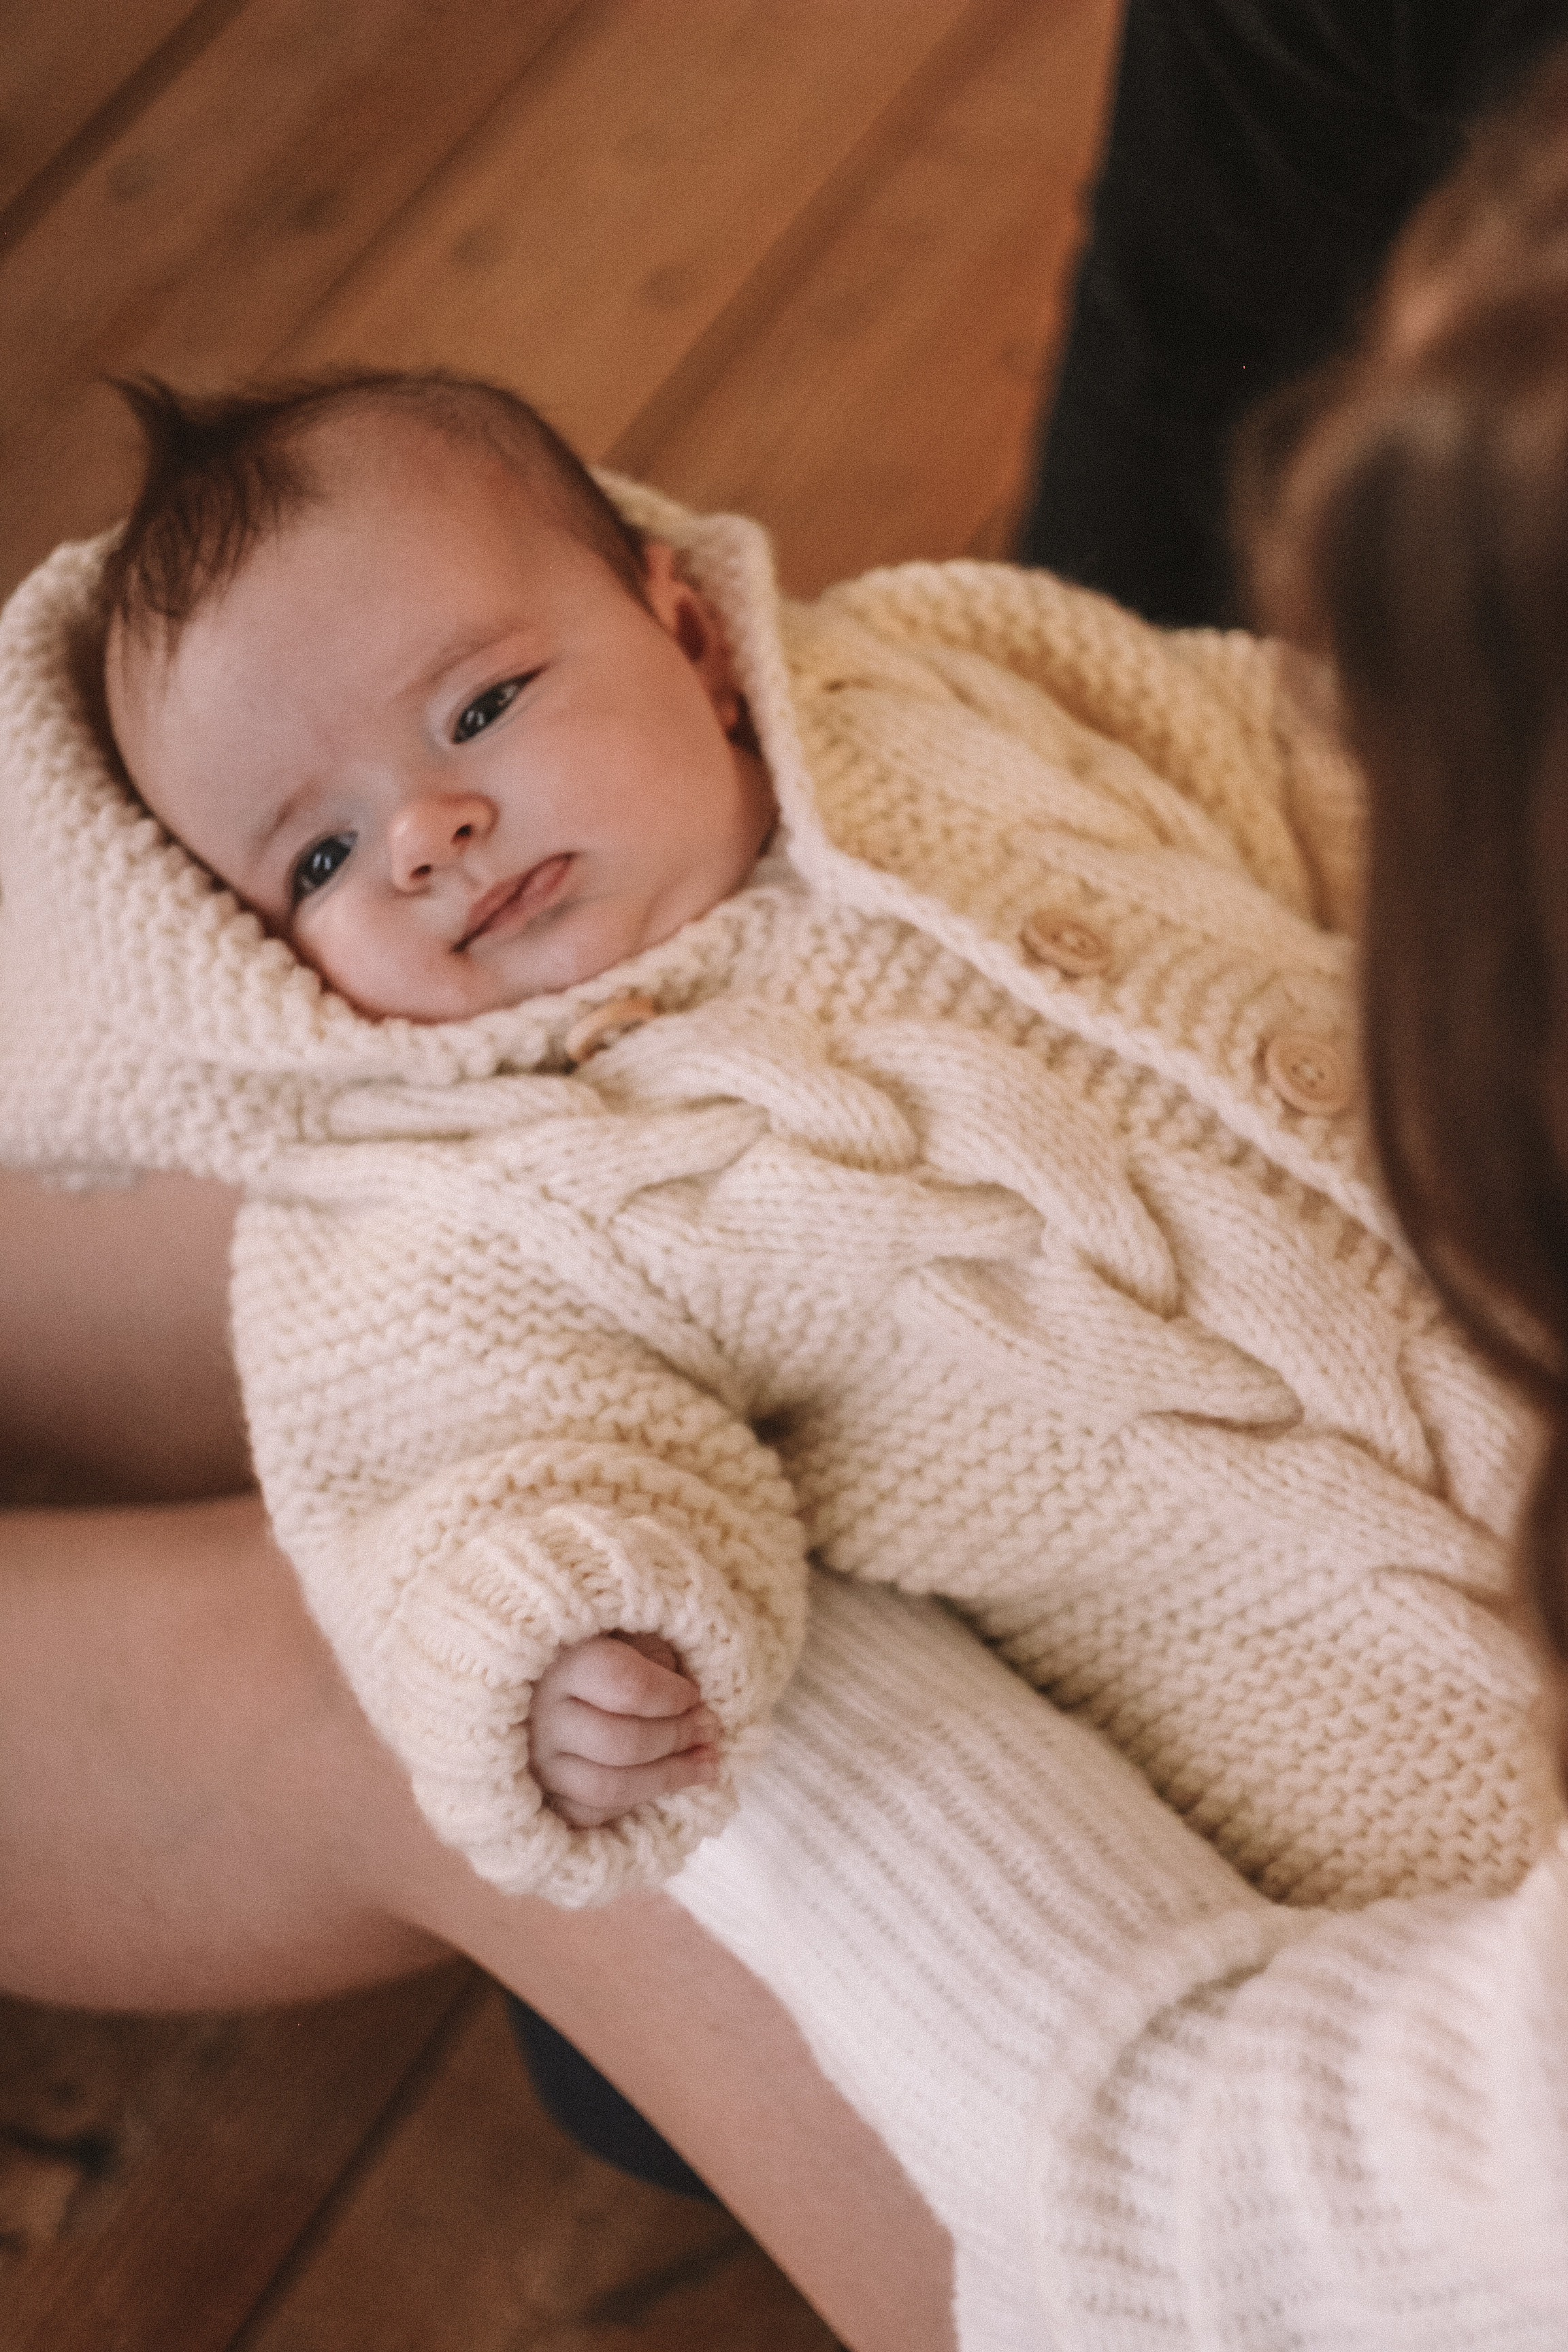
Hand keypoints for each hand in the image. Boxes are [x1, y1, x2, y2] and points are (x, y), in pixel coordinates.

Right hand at [528, 1631, 718, 1827]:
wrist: (557, 1686)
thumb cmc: (610, 1656)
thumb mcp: (633, 1639)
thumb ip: (660, 1662)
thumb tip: (697, 1709)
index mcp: (565, 1662)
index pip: (624, 1684)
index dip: (671, 1695)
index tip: (694, 1695)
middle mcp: (543, 1715)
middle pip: (620, 1742)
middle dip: (676, 1738)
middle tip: (709, 1729)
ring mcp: (540, 1762)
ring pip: (608, 1787)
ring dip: (668, 1778)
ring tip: (707, 1765)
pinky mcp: (545, 1796)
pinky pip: (592, 1815)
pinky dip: (635, 1803)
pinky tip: (664, 1784)